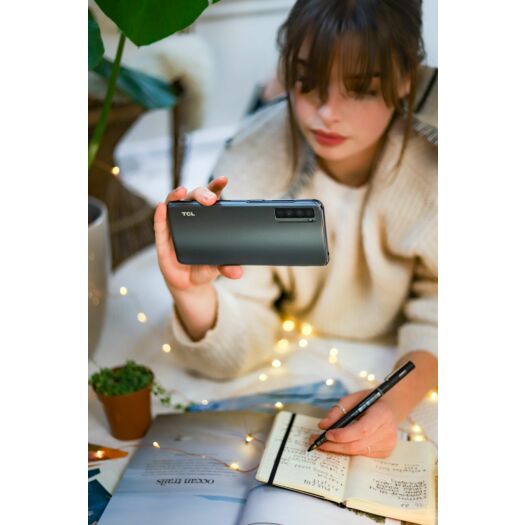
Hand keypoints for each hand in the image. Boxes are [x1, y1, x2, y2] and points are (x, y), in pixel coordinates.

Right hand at [154, 176, 243, 298]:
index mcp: (206, 219)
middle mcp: (189, 218)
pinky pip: (159, 225)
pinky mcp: (162, 239)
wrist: (189, 284)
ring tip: (182, 192)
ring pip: (173, 204)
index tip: (223, 180)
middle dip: (200, 194)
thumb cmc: (204, 267)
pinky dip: (160, 215)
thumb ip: (227, 266)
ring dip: (176, 195)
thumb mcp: (218, 267)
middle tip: (209, 199)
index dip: (215, 187)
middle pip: (193, 198)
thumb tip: (237, 273)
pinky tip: (162, 207)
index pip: (211, 198)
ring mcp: (174, 226)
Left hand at [310, 390, 397, 457]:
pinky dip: (348, 450)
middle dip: (334, 445)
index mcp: (382, 414)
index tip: (327, 434)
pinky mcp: (386, 452)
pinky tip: (338, 445)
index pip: (362, 430)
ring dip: (338, 449)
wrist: (390, 408)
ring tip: (322, 444)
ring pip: (357, 452)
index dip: (343, 435)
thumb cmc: (370, 401)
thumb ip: (338, 410)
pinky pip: (362, 455)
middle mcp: (388, 431)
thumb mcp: (354, 398)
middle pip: (357, 444)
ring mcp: (388, 444)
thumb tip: (323, 425)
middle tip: (316, 442)